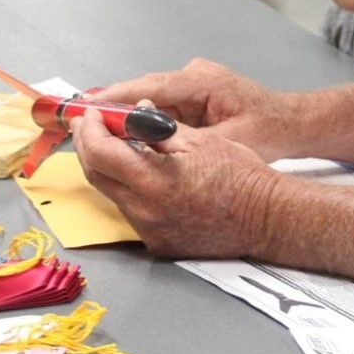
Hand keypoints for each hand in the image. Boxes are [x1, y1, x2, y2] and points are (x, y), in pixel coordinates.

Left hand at [72, 107, 279, 258]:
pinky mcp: (158, 242)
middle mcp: (145, 210)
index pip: (101, 152)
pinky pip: (132, 211)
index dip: (90, 130)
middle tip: (90, 126)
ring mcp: (150, 230)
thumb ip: (158, 127)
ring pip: (112, 194)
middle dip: (88, 146)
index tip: (91, 115)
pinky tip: (140, 174)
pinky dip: (128, 188)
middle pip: (96, 175)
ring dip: (107, 168)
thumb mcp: (200, 140)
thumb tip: (134, 112)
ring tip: (114, 145)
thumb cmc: (241, 175)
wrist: (265, 217)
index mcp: (154, 180)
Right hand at [90, 58, 283, 154]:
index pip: (151, 87)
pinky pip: (163, 110)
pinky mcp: (195, 96)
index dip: (116, 98)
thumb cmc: (270, 131)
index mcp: (204, 80)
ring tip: (96, 137)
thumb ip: (190, 142)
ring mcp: (194, 84)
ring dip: (129, 120)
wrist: (295, 123)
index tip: (87, 109)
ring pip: (152, 102)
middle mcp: (195, 75)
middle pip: (146, 93)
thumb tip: (149, 145)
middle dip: (115, 111)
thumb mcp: (231, 142)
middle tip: (80, 126)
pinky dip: (146, 125)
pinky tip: (128, 141)